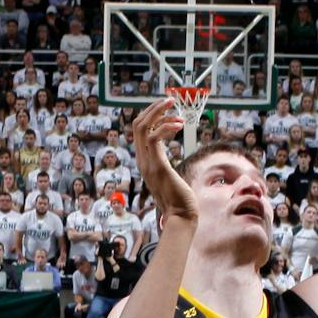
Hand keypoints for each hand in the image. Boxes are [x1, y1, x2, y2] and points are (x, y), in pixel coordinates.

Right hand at [132, 97, 194, 221]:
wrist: (181, 217)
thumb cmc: (180, 200)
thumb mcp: (170, 178)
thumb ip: (166, 167)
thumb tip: (171, 164)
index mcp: (145, 161)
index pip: (139, 131)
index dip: (150, 116)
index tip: (167, 109)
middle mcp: (143, 160)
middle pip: (137, 125)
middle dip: (153, 109)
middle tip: (169, 100)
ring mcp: (148, 163)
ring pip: (143, 127)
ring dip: (158, 113)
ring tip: (175, 109)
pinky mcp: (158, 166)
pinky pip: (155, 138)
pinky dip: (166, 127)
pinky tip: (179, 125)